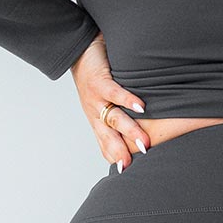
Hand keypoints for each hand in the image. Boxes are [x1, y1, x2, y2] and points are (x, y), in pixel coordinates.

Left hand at [70, 33, 149, 168]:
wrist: (78, 49)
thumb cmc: (97, 77)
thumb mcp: (105, 101)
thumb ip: (120, 116)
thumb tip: (142, 130)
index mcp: (97, 121)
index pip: (106, 145)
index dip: (115, 158)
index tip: (127, 172)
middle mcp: (95, 113)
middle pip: (109, 137)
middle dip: (122, 152)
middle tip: (134, 166)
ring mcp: (96, 98)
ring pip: (114, 119)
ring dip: (130, 131)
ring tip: (144, 142)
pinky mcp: (99, 81)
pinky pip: (114, 93)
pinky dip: (128, 100)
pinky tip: (141, 107)